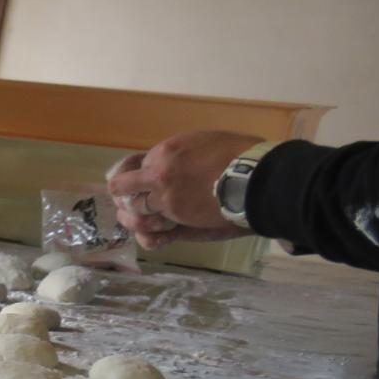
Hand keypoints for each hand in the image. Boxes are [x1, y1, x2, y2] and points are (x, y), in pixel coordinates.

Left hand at [107, 131, 258, 249]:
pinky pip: (149, 233)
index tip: (140, 183)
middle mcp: (158, 172)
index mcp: (166, 150)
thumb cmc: (241, 155)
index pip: (134, 164)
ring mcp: (164, 197)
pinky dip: (150, 237)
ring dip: (136, 218)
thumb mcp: (206, 142)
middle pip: (121, 187)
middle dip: (124, 196)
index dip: (136, 175)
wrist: (257, 177)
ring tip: (145, 222)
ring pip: (133, 212)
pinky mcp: (176, 219)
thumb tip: (176, 161)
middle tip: (132, 204)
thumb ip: (183, 154)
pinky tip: (157, 237)